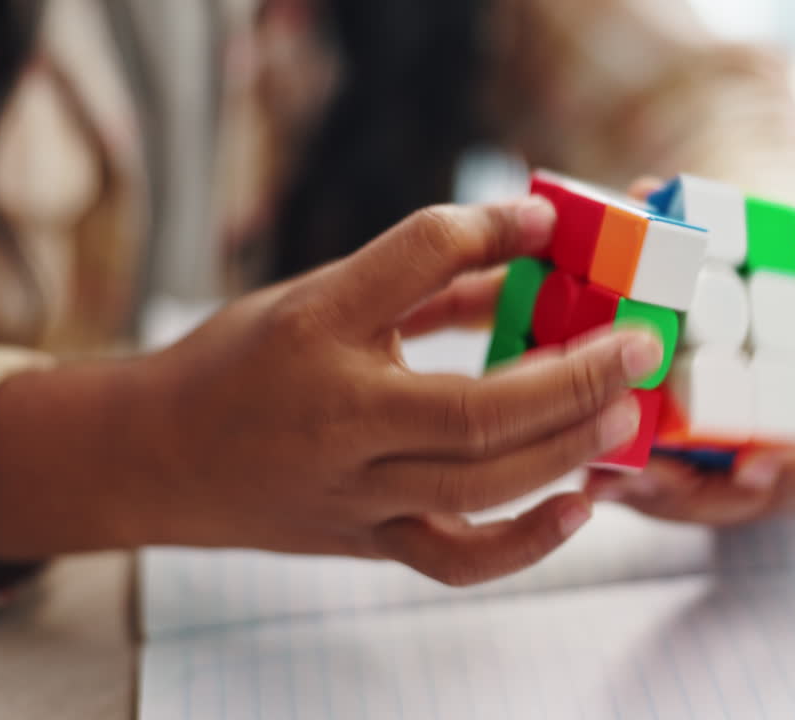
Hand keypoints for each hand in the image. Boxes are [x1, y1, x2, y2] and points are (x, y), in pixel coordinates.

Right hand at [0, 197, 662, 585]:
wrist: (154, 456)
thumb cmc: (240, 363)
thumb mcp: (313, 298)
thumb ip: (413, 276)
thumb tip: (524, 240)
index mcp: (314, 330)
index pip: (414, 262)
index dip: (487, 230)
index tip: (545, 217)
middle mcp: (336, 418)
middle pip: (477, 409)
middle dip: (575, 378)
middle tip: (640, 346)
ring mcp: (353, 493)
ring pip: (479, 487)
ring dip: (567, 451)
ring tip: (625, 417)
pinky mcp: (366, 540)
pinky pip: (455, 560)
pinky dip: (525, 543)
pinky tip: (579, 506)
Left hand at [583, 179, 794, 525]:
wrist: (781, 295)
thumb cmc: (786, 264)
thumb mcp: (777, 237)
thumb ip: (725, 218)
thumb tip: (643, 190)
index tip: (752, 467)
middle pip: (770, 494)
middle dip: (701, 493)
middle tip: (641, 479)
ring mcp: (771, 461)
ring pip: (721, 503)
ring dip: (660, 499)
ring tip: (603, 481)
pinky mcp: (724, 468)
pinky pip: (690, 490)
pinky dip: (643, 487)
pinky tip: (592, 475)